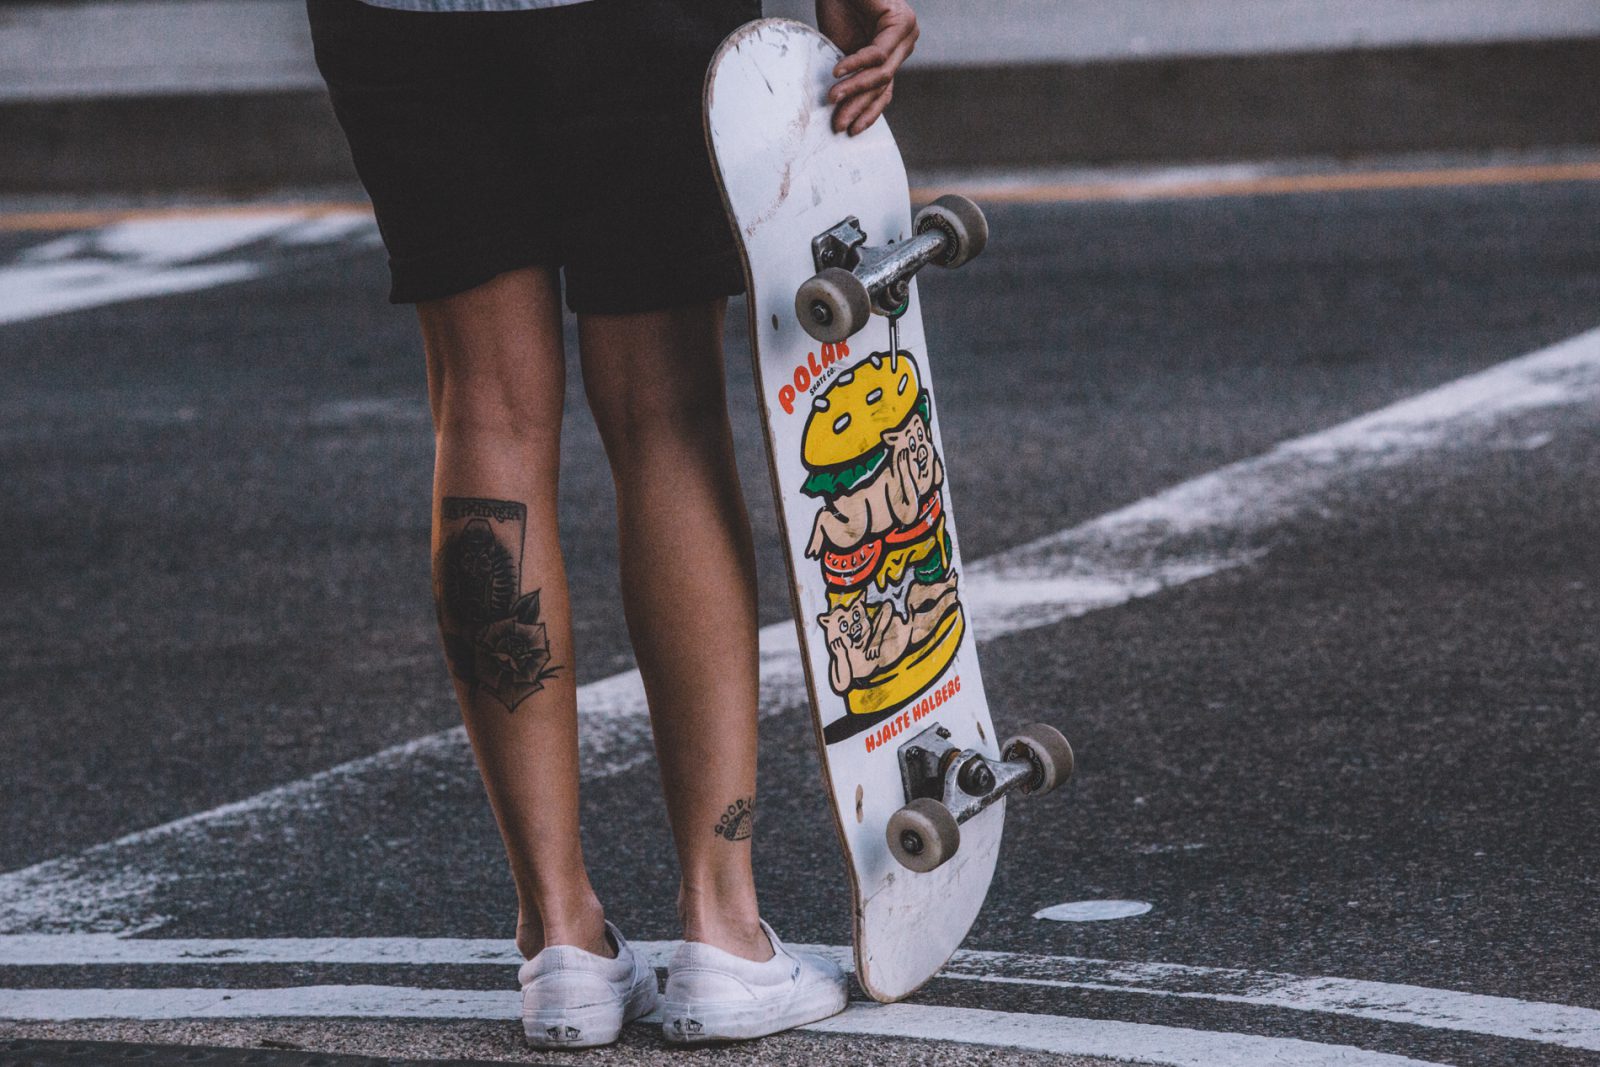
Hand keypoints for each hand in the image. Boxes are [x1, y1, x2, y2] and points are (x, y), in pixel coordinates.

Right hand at [816, 0, 918, 134]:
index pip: (885, 92)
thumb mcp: (843, 51)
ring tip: (832, 98)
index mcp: (893, 54)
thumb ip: (851, 77)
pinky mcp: (900, 21)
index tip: (849, 132)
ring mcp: (907, 32)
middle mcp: (905, 43)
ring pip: (882, 74)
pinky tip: (838, 72)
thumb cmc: (838, 7)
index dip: (867, 113)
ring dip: (855, 88)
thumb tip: (840, 111)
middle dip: (858, 106)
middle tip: (837, 124)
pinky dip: (857, 64)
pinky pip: (877, 52)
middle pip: (883, 86)